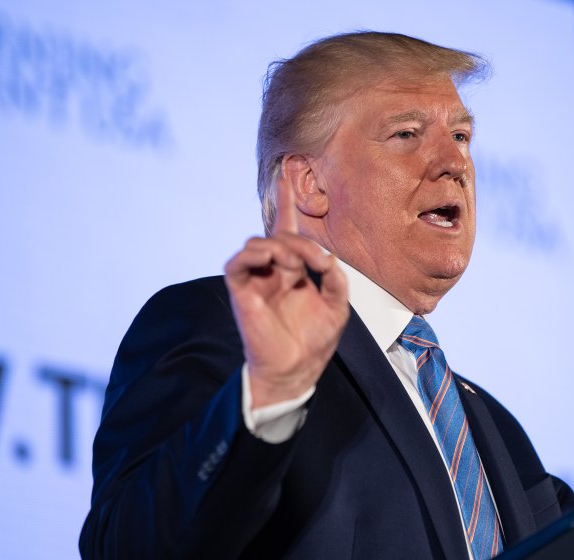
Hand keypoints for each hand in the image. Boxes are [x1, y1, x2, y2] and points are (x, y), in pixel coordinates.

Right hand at [224, 175, 348, 407]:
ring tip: (296, 266)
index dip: (286, 205)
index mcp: (293, 272)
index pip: (286, 232)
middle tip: (318, 260)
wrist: (296, 369)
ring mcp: (255, 280)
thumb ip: (335, 278)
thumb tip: (326, 258)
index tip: (286, 175)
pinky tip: (275, 262)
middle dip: (298, 238)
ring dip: (280, 247)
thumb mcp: (337, 305)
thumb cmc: (315, 341)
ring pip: (257, 243)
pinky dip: (255, 254)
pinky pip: (236, 262)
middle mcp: (273, 272)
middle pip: (277, 235)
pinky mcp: (241, 290)